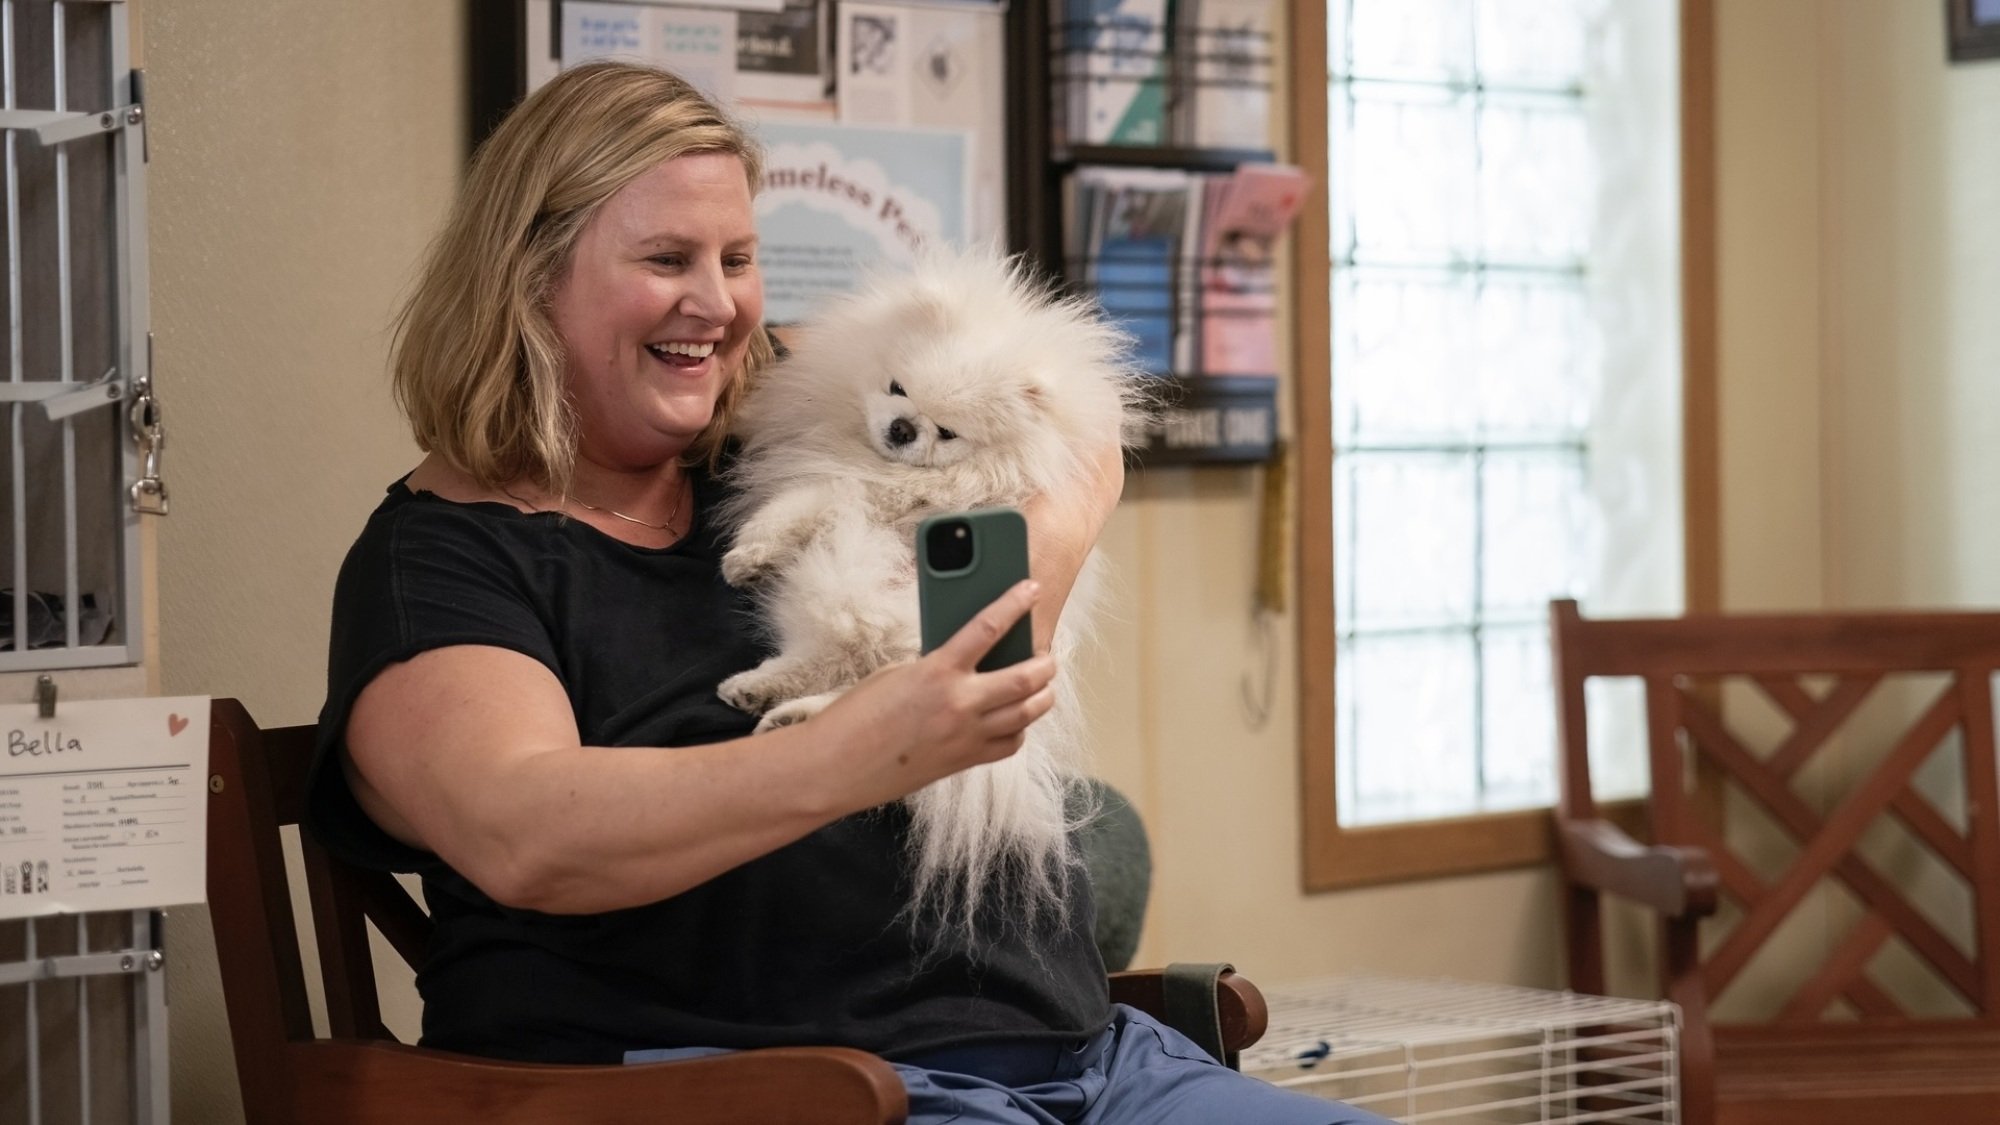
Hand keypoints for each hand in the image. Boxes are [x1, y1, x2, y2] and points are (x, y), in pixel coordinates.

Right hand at [807, 579, 1056, 808]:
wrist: (836, 768)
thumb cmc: (856, 716)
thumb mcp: (897, 674)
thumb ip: (937, 664)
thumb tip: (969, 658)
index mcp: (938, 672)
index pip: (988, 627)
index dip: (1015, 603)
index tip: (1032, 588)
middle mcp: (960, 704)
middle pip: (1026, 678)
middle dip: (1046, 664)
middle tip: (1048, 656)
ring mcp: (967, 737)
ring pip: (1028, 714)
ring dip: (1042, 696)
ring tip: (1043, 685)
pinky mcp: (964, 762)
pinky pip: (1010, 744)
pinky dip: (1019, 729)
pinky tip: (1015, 719)